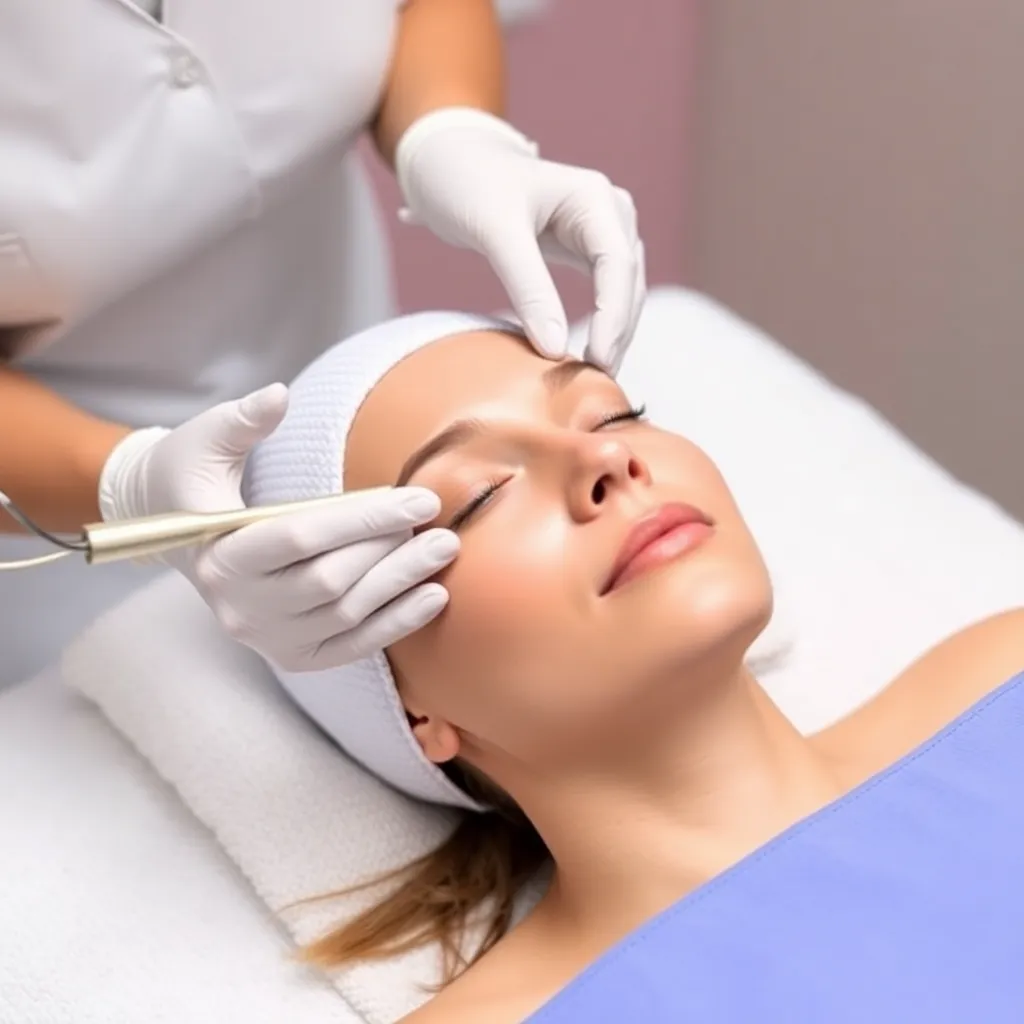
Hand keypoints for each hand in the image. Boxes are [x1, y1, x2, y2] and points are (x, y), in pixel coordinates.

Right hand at [98, 385, 459, 670]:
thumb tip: (278, 395)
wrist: (178, 536)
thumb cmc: (196, 479)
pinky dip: (395, 625)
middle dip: (392, 552)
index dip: (366, 518)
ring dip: (401, 584)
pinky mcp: (290, 655)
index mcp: (218, 554)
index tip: (420, 498)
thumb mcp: (205, 441)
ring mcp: (265, 637)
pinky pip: (351, 647)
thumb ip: (242, 419)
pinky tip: (432, 597)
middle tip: (438, 524)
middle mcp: (239, 606)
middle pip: (330, 582)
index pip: (300, 536)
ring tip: (442, 550)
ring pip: (346, 615)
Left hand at [396, 107, 645, 374]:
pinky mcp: (587, 250)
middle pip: (629, 283)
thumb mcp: (496, 233)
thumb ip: (528, 288)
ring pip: (623, 292)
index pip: (619, 265)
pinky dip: (600, 324)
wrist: (449, 162)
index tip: (598, 361)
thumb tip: (557, 349)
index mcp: (594, 198)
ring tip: (593, 375)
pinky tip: (586, 354)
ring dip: (614, 333)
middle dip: (617, 332)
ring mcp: (602, 232)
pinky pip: (606, 294)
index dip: (613, 318)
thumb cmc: (468, 184)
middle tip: (597, 380)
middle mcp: (608, 212)